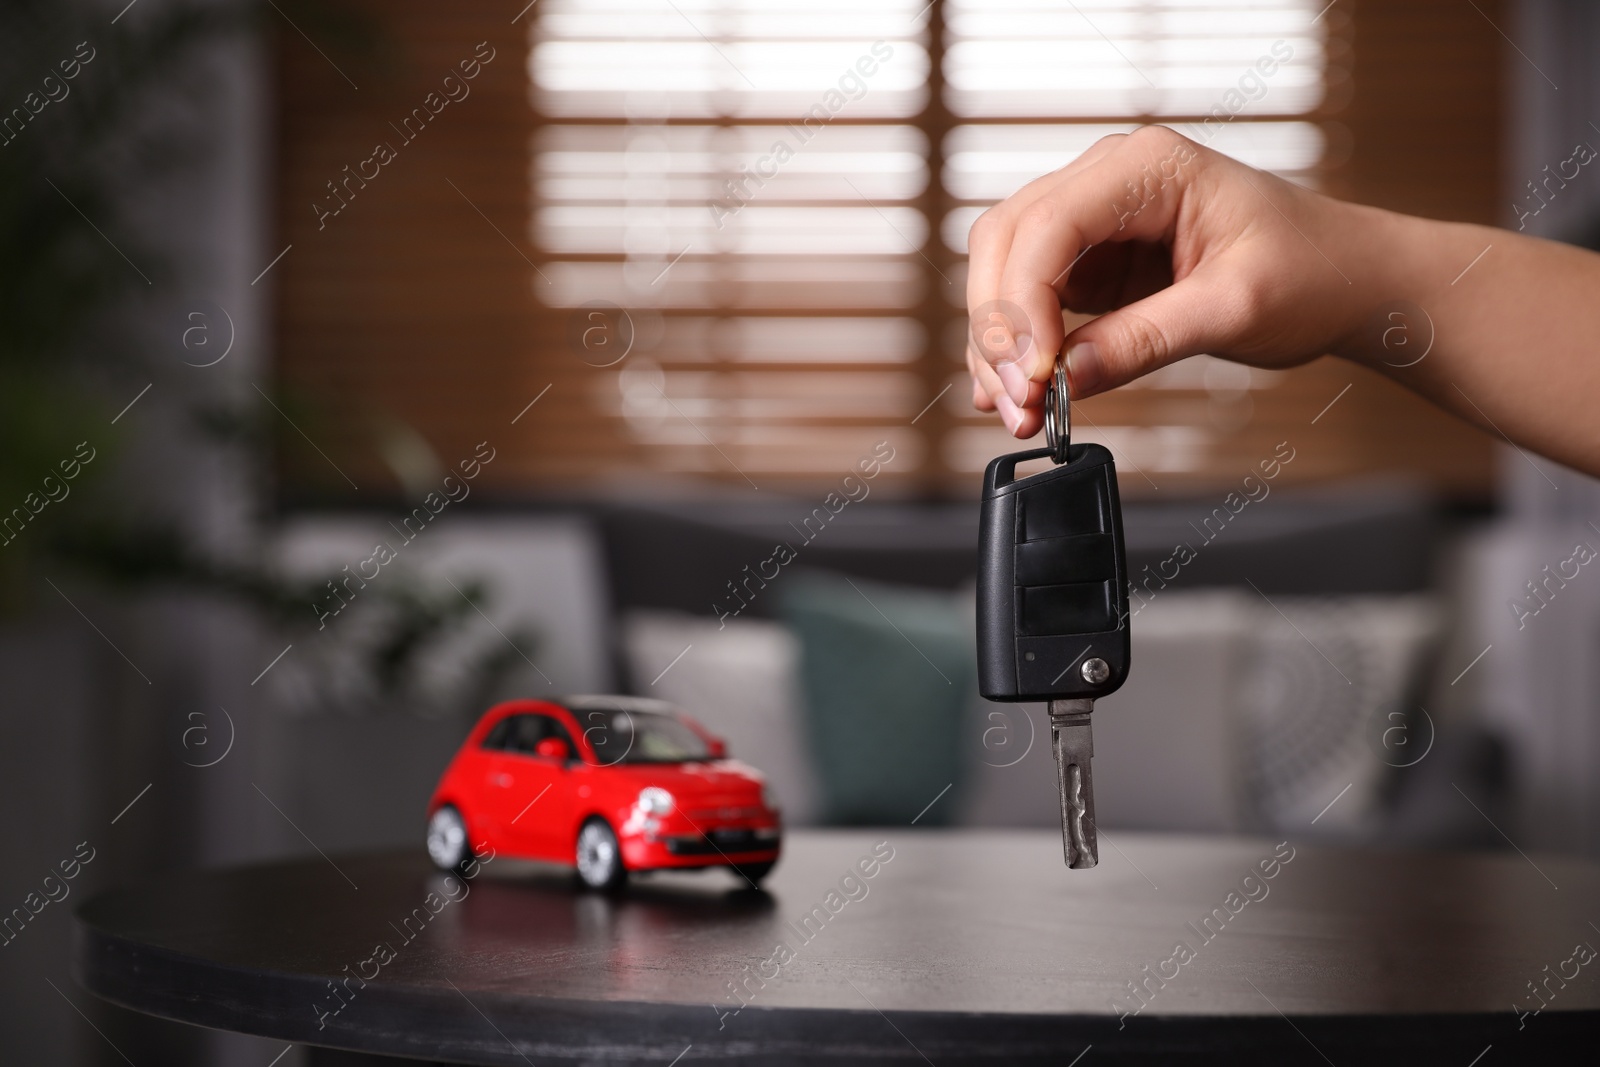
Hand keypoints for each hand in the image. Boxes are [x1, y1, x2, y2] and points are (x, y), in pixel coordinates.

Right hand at [965, 125, 1385, 437]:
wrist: (1347, 278)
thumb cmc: (1312, 270)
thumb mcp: (1233, 310)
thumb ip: (1144, 341)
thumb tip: (1066, 379)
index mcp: (1148, 166)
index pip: (1048, 225)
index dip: (1025, 305)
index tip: (1036, 375)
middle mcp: (1110, 180)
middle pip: (1007, 242)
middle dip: (1000, 328)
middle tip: (1019, 403)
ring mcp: (1096, 219)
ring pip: (1006, 270)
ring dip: (1000, 344)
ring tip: (1018, 410)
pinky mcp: (1093, 261)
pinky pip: (1031, 299)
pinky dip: (1017, 347)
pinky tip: (1017, 392)